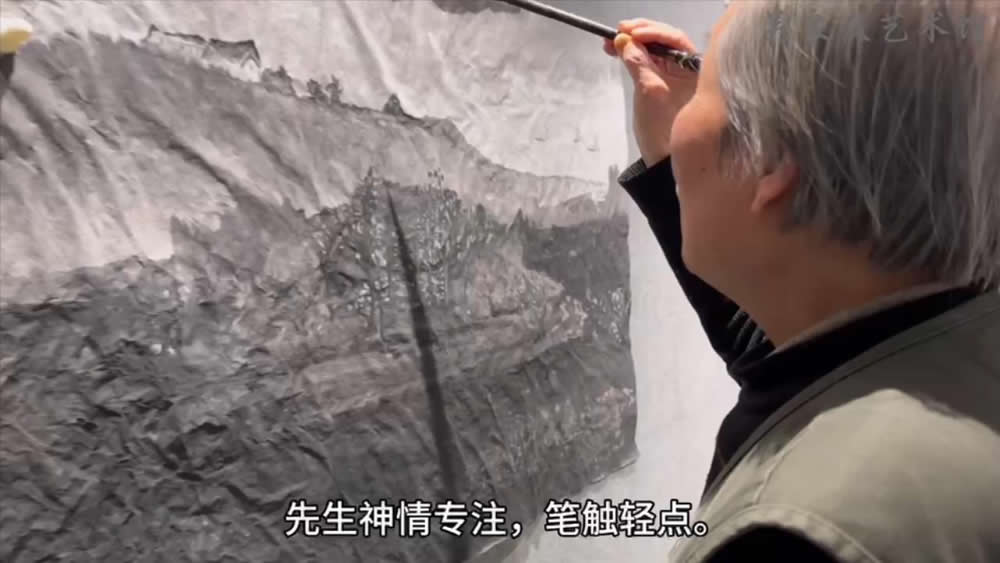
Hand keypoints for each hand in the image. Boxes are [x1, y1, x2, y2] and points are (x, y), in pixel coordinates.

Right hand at [603, 19, 697, 165]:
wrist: (663, 161)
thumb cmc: (663, 130)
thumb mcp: (648, 92)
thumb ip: (638, 63)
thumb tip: (625, 41)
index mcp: (695, 69)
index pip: (674, 39)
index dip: (650, 31)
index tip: (628, 31)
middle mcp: (689, 69)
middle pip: (664, 41)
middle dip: (639, 34)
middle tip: (618, 33)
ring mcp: (676, 76)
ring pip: (655, 50)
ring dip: (634, 43)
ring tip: (612, 42)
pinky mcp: (664, 84)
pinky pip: (650, 62)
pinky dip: (634, 55)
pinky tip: (619, 52)